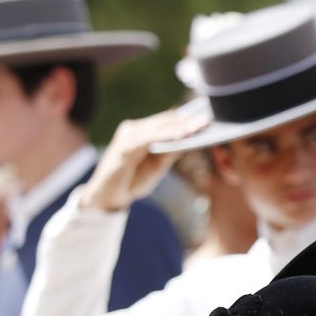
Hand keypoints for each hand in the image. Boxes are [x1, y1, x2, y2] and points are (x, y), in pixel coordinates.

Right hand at [79, 109, 210, 212]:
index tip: (207, 118)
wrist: (107, 197)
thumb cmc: (132, 181)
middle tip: (208, 120)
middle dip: (187, 121)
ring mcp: (127, 136)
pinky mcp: (124, 147)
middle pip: (164, 121)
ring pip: (158, 128)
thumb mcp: (157, 167)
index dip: (186, 119)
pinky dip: (165, 136)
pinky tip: (180, 136)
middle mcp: (133, 129)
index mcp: (141, 132)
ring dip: (180, 127)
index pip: (166, 122)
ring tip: (199, 126)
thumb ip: (169, 153)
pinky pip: (149, 139)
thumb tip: (189, 140)